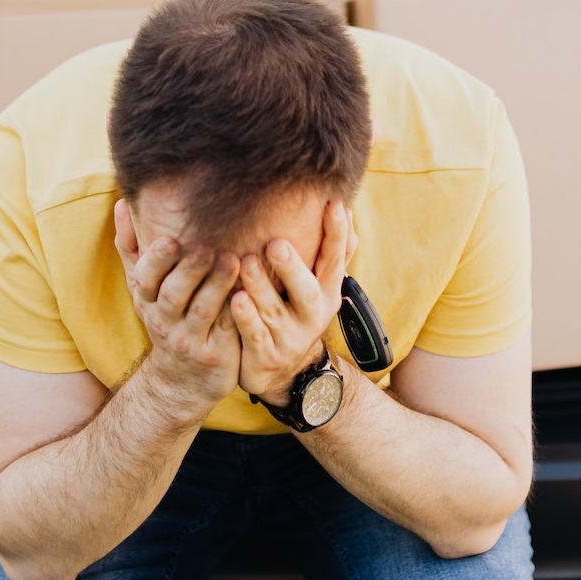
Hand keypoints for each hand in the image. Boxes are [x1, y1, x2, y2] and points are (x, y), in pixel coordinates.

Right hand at [114, 200, 241, 410]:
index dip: (156, 260)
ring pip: (202, 310)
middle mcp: (164, 320)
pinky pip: (227, 328)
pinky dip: (237, 308)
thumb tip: (121, 203)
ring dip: (217, 284)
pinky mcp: (215, 354)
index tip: (170, 240)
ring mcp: (189, 340)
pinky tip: (250, 288)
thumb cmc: (166, 320)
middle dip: (189, 270)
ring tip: (233, 259)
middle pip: (173, 294)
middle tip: (207, 246)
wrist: (181, 381)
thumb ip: (131, 247)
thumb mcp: (143, 290)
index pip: (145, 279)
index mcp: (146, 300)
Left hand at [232, 201, 356, 405]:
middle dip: (292, 268)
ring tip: (246, 262)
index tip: (334, 206)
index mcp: (327, 293)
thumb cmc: (296, 313)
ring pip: (274, 312)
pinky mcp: (266, 356)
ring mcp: (290, 339)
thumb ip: (331, 253)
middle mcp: (312, 316)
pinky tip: (235, 300)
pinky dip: (246, 319)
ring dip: (260, 287)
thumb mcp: (319, 286)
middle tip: (276, 243)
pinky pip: (255, 336)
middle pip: (306, 291)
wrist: (285, 372)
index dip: (336, 235)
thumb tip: (345, 208)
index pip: (334, 260)